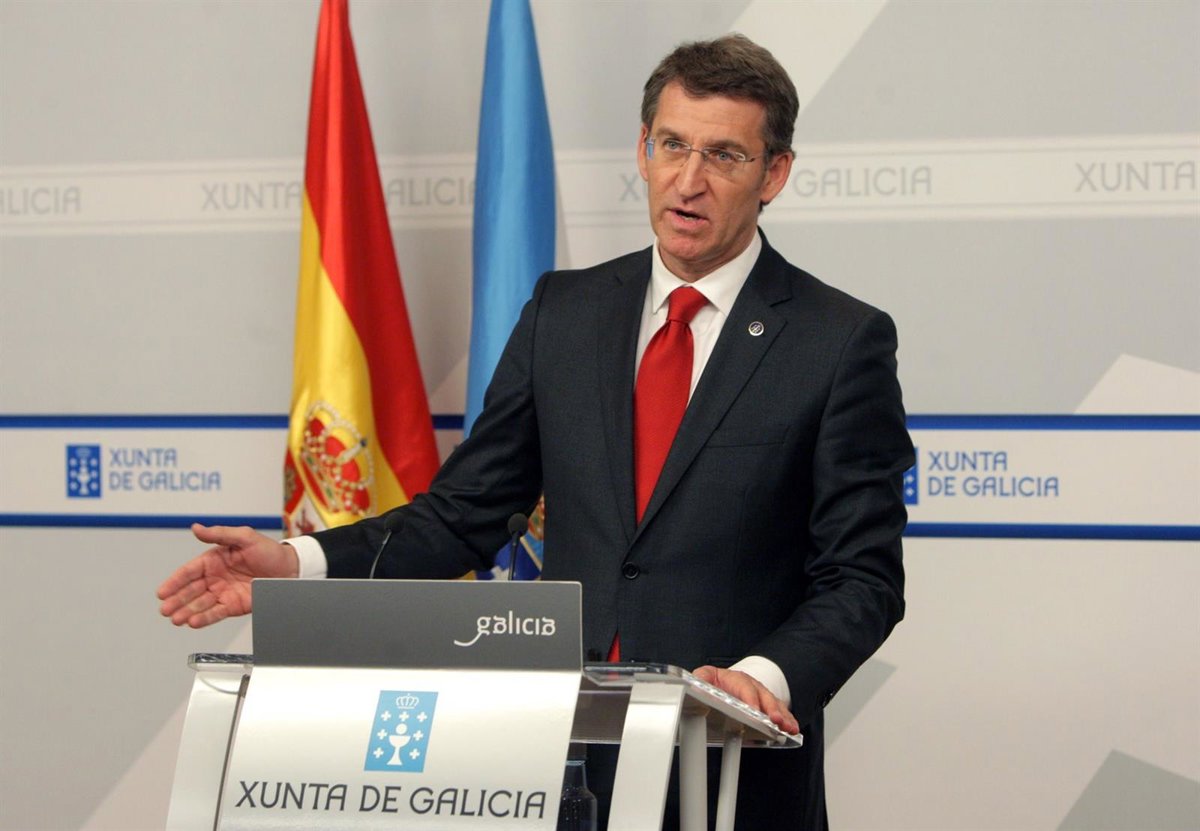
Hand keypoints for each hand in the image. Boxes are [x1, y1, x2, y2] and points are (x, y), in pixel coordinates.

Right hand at [156, 523, 298, 627]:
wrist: (290, 569)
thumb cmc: (269, 551)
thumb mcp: (245, 537)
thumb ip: (219, 534)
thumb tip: (196, 527)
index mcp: (214, 560)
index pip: (189, 572)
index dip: (174, 581)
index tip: (162, 592)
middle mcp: (215, 578)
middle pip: (191, 591)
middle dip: (176, 600)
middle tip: (165, 610)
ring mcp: (223, 593)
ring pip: (200, 604)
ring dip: (187, 612)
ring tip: (176, 619)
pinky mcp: (233, 606)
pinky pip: (215, 613)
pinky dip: (204, 618)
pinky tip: (193, 622)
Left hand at [692, 665, 799, 734]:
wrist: (720, 681)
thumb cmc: (713, 682)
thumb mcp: (703, 677)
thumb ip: (700, 679)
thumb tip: (696, 684)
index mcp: (736, 678)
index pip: (745, 687)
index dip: (750, 699)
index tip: (754, 712)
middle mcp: (752, 686)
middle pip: (764, 696)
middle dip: (771, 710)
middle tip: (776, 721)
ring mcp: (761, 696)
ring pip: (775, 705)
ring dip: (783, 717)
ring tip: (790, 728)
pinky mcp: (766, 707)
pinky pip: (779, 712)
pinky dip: (787, 720)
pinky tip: (792, 730)